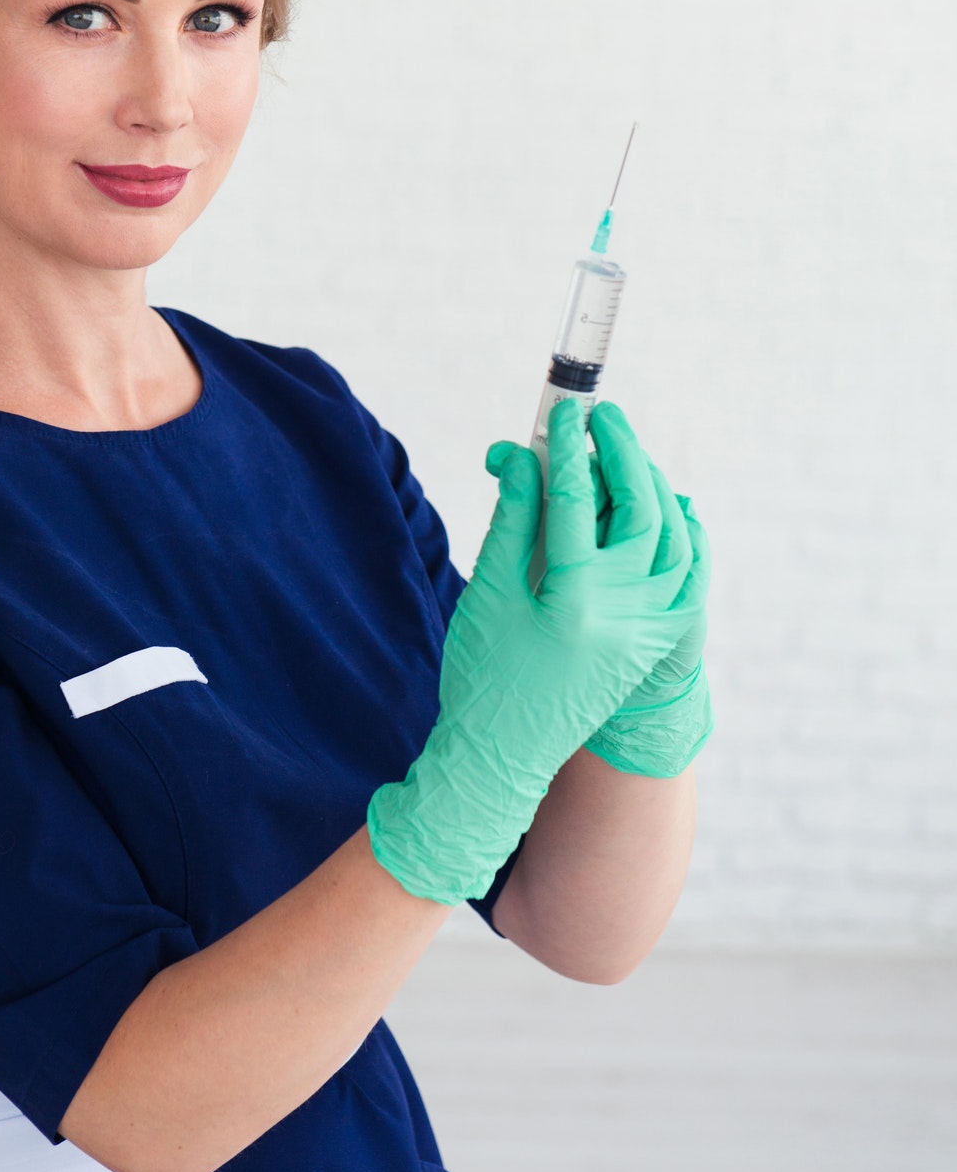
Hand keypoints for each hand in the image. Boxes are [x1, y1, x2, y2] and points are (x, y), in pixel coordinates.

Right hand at [367, 400, 703, 904]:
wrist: (504, 757)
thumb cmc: (483, 675)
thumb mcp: (489, 594)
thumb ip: (513, 522)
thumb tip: (527, 458)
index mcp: (574, 600)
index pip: (573, 501)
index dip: (566, 450)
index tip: (563, 414)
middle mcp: (624, 613)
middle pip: (638, 509)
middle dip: (622, 454)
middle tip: (603, 419)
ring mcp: (649, 630)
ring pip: (672, 538)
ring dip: (652, 488)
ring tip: (625, 455)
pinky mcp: (658, 642)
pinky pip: (688, 575)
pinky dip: (685, 535)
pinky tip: (670, 507)